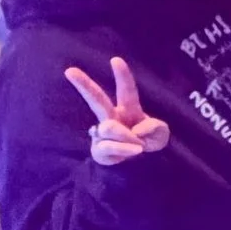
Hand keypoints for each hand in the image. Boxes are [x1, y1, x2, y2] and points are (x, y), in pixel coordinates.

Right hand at [67, 55, 170, 169]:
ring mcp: (102, 134)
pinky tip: (134, 152)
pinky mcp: (98, 149)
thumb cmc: (148, 144)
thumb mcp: (161, 135)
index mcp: (129, 110)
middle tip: (69, 70)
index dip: (123, 76)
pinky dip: (124, 149)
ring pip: (109, 127)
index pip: (126, 91)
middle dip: (83, 84)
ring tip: (139, 147)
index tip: (115, 60)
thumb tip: (134, 129)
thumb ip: (154, 127)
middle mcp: (112, 118)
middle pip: (96, 99)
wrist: (140, 170)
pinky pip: (109, 145)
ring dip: (128, 137)